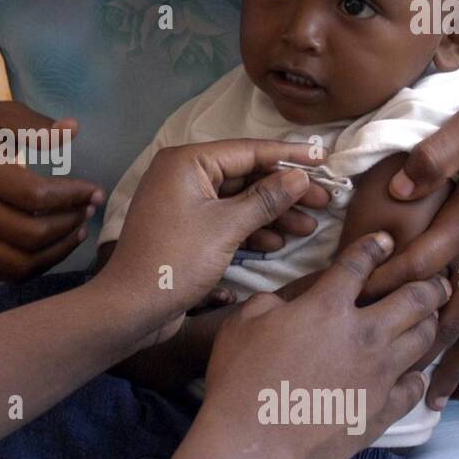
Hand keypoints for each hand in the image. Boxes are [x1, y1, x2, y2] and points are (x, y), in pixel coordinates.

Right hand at [0, 101, 103, 280]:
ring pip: (21, 263)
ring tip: (77, 230)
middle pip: (31, 234)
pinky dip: (37, 265)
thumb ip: (33, 125)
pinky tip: (55, 246)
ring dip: (58, 251)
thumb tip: (73, 130)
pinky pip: (6, 273)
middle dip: (70, 224)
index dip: (72, 197)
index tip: (95, 190)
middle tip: (89, 209)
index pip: (34, 195)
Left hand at [95, 138, 327, 338]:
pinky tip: (278, 242)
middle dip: (286, 190)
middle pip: (246, 175)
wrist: (131, 307)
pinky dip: (251, 230)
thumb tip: (300, 176)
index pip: (249, 151)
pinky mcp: (187, 230)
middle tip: (326, 201)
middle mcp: (183, 176)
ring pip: (239, 201)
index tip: (325, 159)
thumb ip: (266, 199)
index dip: (290, 156)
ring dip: (273, 213)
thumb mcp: (227, 227)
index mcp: (187, 162)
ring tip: (309, 226)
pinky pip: (226, 220)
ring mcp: (184, 204)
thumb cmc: (175, 261)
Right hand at [203, 233, 450, 458]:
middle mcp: (364, 334)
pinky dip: (416, 375)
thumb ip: (269, 303)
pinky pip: (414, 386)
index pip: (360, 264)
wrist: (255, 441)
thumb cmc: (241, 379)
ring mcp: (379, 374)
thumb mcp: (242, 324)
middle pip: (416, 298)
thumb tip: (283, 303)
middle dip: (431, 283)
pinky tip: (410, 373)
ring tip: (430, 319)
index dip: (374, 247)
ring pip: (424, 338)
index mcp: (327, 307)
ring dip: (430, 323)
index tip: (385, 241)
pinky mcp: (383, 410)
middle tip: (437, 280)